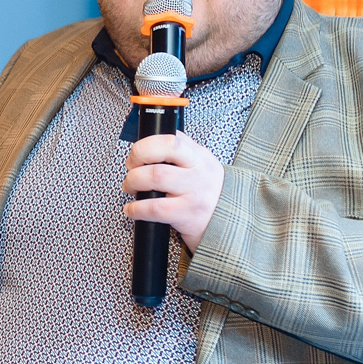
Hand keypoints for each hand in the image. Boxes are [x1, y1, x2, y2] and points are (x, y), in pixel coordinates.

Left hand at [123, 132, 223, 255]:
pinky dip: (136, 208)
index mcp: (200, 156)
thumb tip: (151, 144)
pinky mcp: (187, 214)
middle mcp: (199, 170)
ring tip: (130, 187)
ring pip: (156, 175)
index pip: (174, 137)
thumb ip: (182, 155)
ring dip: (133, 180)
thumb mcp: (203, 168)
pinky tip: (132, 210)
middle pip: (166, 148)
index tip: (138, 153)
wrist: (231, 226)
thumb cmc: (210, 197)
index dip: (148, 142)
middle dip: (139, 154)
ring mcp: (194, 192)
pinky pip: (155, 208)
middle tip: (131, 167)